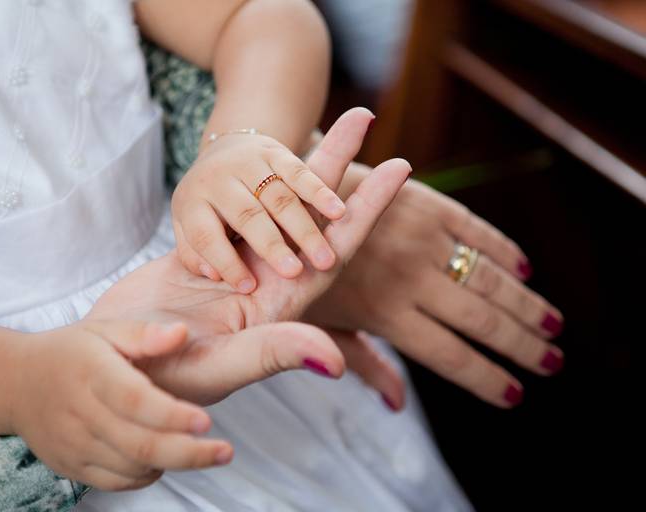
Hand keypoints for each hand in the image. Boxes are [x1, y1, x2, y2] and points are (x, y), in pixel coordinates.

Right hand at [10, 319, 232, 490]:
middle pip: (139, 445)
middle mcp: (81, 413)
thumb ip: (145, 333)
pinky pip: (117, 482)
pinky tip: (164, 456)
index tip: (207, 421)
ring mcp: (74, 445)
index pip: (134, 401)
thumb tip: (182, 333)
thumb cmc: (70, 351)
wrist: (15, 382)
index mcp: (92, 373)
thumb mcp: (104, 329)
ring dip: (172, 463)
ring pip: (132, 468)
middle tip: (225, 451)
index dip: (172, 415)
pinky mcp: (71, 467)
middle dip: (189, 453)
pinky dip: (147, 475)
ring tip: (200, 448)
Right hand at [88, 108, 410, 405]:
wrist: (110, 367)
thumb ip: (275, 353)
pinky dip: (256, 185)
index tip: (401, 164)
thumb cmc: (165, 379)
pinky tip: (269, 157)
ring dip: (300, 167)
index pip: (337, 248)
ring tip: (322, 123)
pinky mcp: (204, 255)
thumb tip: (333, 361)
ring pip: (276, 206)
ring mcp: (237, 267)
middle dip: (338, 166)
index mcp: (283, 305)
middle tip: (361, 115)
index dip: (368, 208)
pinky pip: (237, 213)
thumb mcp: (223, 366)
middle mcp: (268, 281)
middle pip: (312, 214)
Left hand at [171, 130, 347, 292]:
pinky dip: (320, 193)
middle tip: (292, 273)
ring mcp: (249, 162)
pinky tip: (339, 213)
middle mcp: (218, 178)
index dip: (226, 262)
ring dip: (304, 228)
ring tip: (324, 259)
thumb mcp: (187, 230)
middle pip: (247, 216)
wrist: (223, 151)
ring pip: (279, 198)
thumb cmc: (208, 209)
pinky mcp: (276, 152)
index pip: (206, 236)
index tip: (248, 288)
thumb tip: (214, 275)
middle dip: (271, 245)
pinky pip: (300, 172)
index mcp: (191, 202)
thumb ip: (194, 255)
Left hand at [309, 170, 564, 407]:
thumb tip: (397, 405)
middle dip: (522, 345)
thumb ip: (364, 361)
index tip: (516, 395)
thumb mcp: (321, 324)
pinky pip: (475, 229)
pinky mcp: (424, 204)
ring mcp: (419, 239)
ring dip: (526, 304)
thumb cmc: (296, 270)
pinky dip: (503, 250)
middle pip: (480, 321)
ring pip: (487, 278)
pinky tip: (523, 269)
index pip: (449, 358)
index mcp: (383, 315)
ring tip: (554, 324)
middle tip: (553, 362)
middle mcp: (407, 279)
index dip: (486, 380)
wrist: (284, 199)